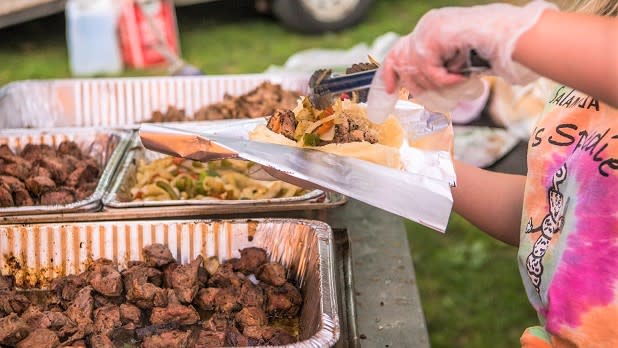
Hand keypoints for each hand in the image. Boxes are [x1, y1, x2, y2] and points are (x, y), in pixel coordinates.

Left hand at [382, 1, 556, 106]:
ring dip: (437, 83)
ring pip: (416, 69)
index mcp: (429, 30)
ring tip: (456, 82)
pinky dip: (444, 78)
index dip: (390, 72)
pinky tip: (460, 77)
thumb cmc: (490, 50)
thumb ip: (436, 69)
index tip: (389, 91)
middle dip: (416, 84)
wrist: (510, 36)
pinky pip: (428, 67)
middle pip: (402, 62)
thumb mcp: (454, 62)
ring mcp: (428, 28)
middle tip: (433, 95)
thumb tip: (418, 90)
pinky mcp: (434, 34)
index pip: (398, 50)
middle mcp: (425, 26)